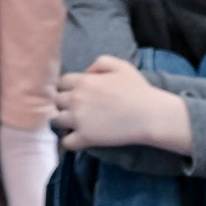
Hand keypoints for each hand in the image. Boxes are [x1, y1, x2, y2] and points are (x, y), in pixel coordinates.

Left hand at [53, 56, 189, 154]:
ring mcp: (79, 119)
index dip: (66, 88)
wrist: (149, 115)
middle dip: (63, 104)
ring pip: (56, 121)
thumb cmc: (137, 89)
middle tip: (75, 109)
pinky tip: (78, 139)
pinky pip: (66, 142)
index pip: (60, 83)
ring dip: (63, 122)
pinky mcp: (85, 138)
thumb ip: (99, 63)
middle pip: (56, 101)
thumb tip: (86, 72)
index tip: (74, 94)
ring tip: (74, 124)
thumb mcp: (120, 65)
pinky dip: (70, 141)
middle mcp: (76, 99)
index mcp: (83, 81)